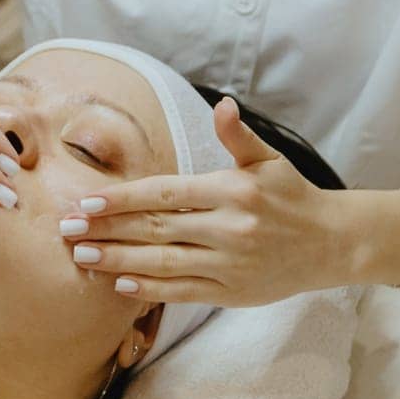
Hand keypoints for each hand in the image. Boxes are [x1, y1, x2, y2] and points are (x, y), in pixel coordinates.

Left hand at [59, 97, 351, 305]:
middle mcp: (227, 228)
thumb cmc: (294, 195)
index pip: (165, 194)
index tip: (87, 203)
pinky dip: (150, 289)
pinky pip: (183, 292)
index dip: (123, 199)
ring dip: (117, 262)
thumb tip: (222, 105)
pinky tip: (120, 284)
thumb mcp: (270, 160)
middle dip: (107, 231)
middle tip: (67, 232)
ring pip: (163, 264)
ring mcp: (229, 265)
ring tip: (82, 258)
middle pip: (155, 230)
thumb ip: (238, 136)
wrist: (333, 244)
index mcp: (231, 190)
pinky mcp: (232, 293)